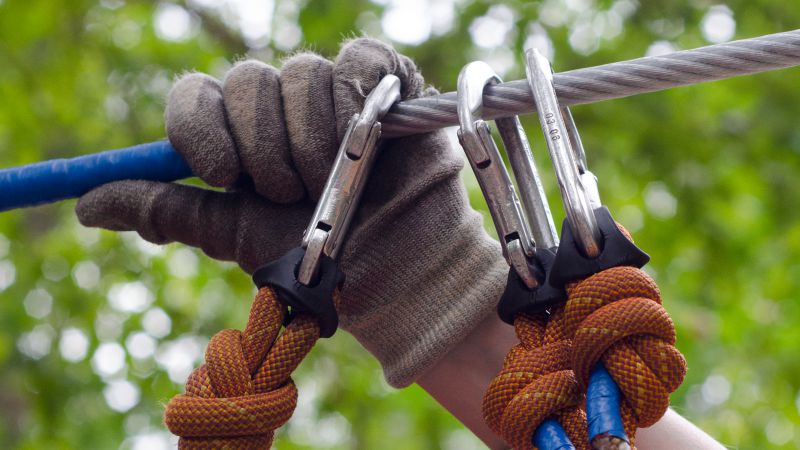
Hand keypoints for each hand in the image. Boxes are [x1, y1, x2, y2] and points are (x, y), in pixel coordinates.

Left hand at [75, 38, 507, 387]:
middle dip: (264, 147)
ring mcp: (330, 90)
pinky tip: (372, 134)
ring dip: (316, 140)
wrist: (392, 269)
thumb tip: (86, 207)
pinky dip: (362, 95)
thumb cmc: (314, 258)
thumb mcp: (232, 235)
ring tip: (341, 182)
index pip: (194, 97)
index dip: (200, 129)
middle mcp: (278, 107)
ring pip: (301, 74)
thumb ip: (167, 210)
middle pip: (245, 82)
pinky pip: (358, 59)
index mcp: (237, 137)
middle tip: (290, 192)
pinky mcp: (384, 81)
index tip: (221, 174)